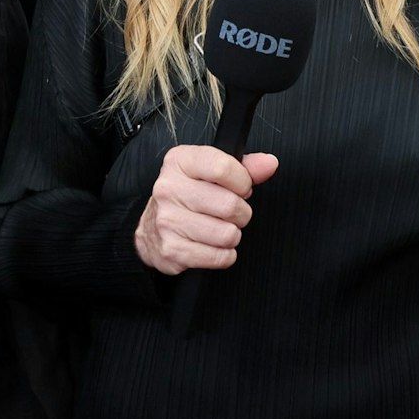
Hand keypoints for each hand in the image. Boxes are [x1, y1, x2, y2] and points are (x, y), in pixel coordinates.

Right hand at [134, 144, 277, 274]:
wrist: (150, 230)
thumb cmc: (186, 197)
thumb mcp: (210, 173)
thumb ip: (244, 167)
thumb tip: (268, 164)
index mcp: (179, 162)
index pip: (223, 168)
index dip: (242, 181)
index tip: (240, 187)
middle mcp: (169, 188)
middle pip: (230, 205)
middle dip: (240, 212)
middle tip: (230, 212)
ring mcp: (168, 220)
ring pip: (227, 233)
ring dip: (231, 234)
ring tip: (218, 228)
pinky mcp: (172, 250)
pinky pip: (218, 257)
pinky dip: (223, 255)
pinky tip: (211, 245)